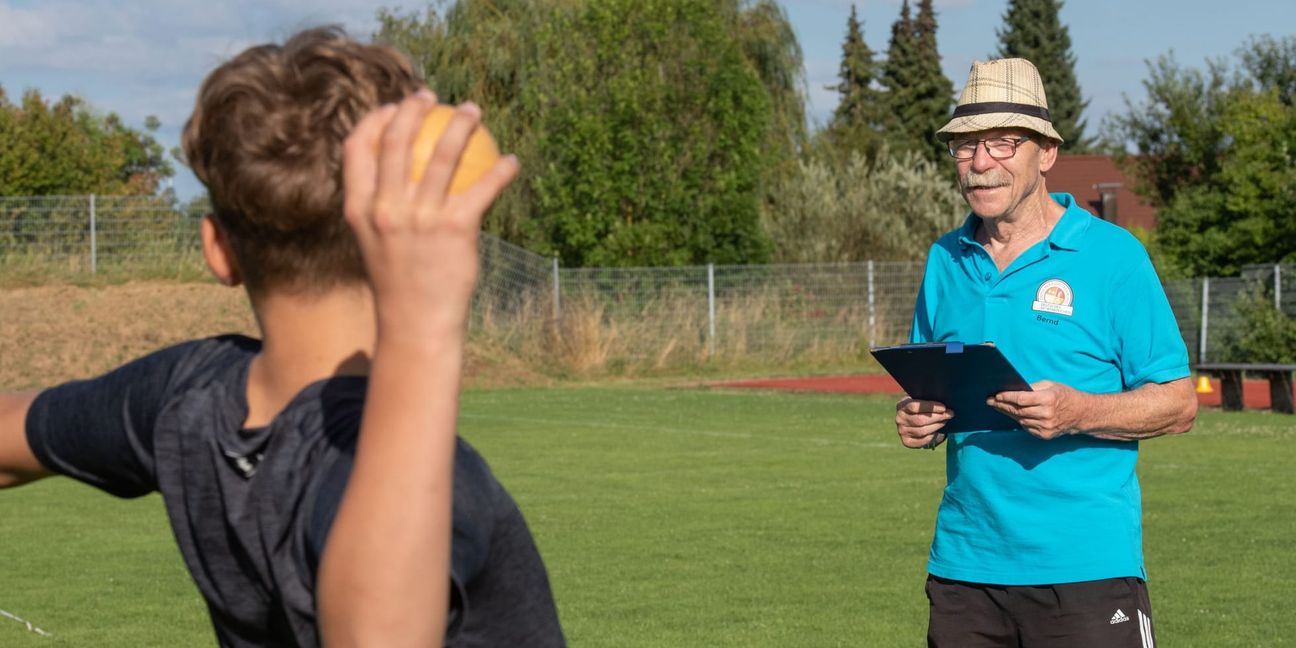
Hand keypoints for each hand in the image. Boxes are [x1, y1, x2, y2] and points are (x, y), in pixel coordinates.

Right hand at [342, 91, 518, 342]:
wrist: (415, 324)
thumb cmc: (399, 282)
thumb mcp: (374, 242)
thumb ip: (380, 208)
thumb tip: (398, 176)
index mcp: (360, 209)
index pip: (358, 149)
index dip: (375, 120)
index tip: (392, 107)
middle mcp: (386, 209)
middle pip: (398, 141)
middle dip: (414, 107)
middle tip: (433, 96)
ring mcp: (420, 219)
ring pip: (443, 154)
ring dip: (462, 124)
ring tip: (474, 111)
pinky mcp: (454, 230)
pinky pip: (482, 188)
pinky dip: (500, 171)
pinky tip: (511, 162)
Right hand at [895, 398, 950, 448]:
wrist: (914, 420)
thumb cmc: (921, 407)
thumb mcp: (921, 400)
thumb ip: (928, 399)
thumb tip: (944, 401)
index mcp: (901, 406)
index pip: (914, 406)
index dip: (930, 407)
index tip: (943, 407)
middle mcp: (899, 419)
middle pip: (920, 420)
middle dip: (938, 417)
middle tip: (950, 414)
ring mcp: (902, 431)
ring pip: (922, 431)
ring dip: (937, 426)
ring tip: (945, 421)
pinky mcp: (907, 441)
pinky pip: (922, 440)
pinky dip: (932, 436)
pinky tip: (938, 431)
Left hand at [987, 380, 1085, 439]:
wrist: (1081, 414)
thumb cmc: (1065, 396)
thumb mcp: (1051, 385)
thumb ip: (1032, 387)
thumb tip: (1013, 389)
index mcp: (1048, 399)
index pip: (1021, 399)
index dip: (1007, 397)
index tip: (996, 395)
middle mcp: (1046, 415)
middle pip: (1018, 411)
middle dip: (1002, 405)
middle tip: (990, 401)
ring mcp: (1045, 427)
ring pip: (1020, 420)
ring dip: (1008, 413)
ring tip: (998, 406)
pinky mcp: (1044, 435)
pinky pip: (1026, 427)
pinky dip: (1019, 420)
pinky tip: (1013, 414)